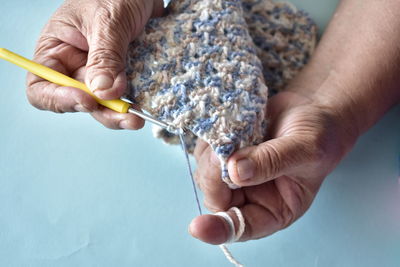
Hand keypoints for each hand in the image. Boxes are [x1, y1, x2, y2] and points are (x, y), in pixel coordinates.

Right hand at [26, 0, 163, 128]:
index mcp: (58, 48)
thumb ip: (104, 56)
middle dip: (102, 112)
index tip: (88, 100)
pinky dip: (137, 102)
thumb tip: (102, 93)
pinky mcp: (126, 73)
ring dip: (121, 113)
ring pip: (106, 103)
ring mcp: (104, 71)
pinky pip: (128, 95)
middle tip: (127, 117)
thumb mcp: (107, 20)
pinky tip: (148, 104)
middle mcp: (78, 65)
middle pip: (80, 101)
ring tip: (139, 118)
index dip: (60, 99)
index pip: (42, 86)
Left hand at [189, 91, 358, 243]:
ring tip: (237, 132)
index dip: (219, 228)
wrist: (312, 109)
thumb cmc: (320, 135)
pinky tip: (231, 126)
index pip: (242, 227)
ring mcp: (235, 174)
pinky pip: (205, 151)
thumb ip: (271, 161)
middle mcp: (251, 195)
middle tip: (224, 150)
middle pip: (216, 198)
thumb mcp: (304, 149)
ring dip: (211, 154)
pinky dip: (211, 139)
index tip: (199, 226)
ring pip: (206, 174)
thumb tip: (234, 170)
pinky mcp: (225, 153)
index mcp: (274, 208)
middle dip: (214, 177)